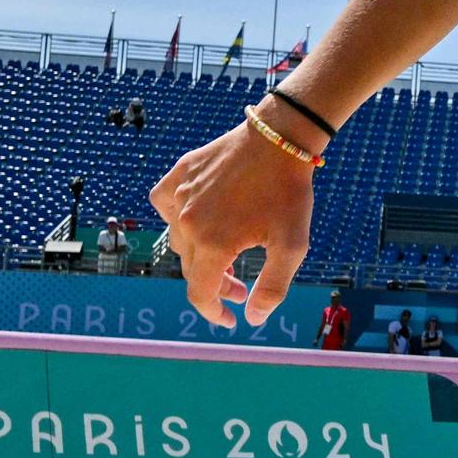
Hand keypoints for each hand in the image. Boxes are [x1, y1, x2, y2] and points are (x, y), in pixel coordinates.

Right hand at [151, 103, 319, 328]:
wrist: (280, 139)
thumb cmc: (289, 192)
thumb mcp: (292, 245)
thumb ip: (272, 287)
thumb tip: (251, 318)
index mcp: (213, 243)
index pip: (200, 293)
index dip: (214, 312)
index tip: (231, 318)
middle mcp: (187, 222)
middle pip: (192, 268)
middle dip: (217, 284)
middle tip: (242, 286)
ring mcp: (179, 196)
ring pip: (180, 239)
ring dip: (201, 254)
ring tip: (228, 253)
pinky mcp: (178, 174)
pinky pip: (165, 205)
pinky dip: (177, 218)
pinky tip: (197, 220)